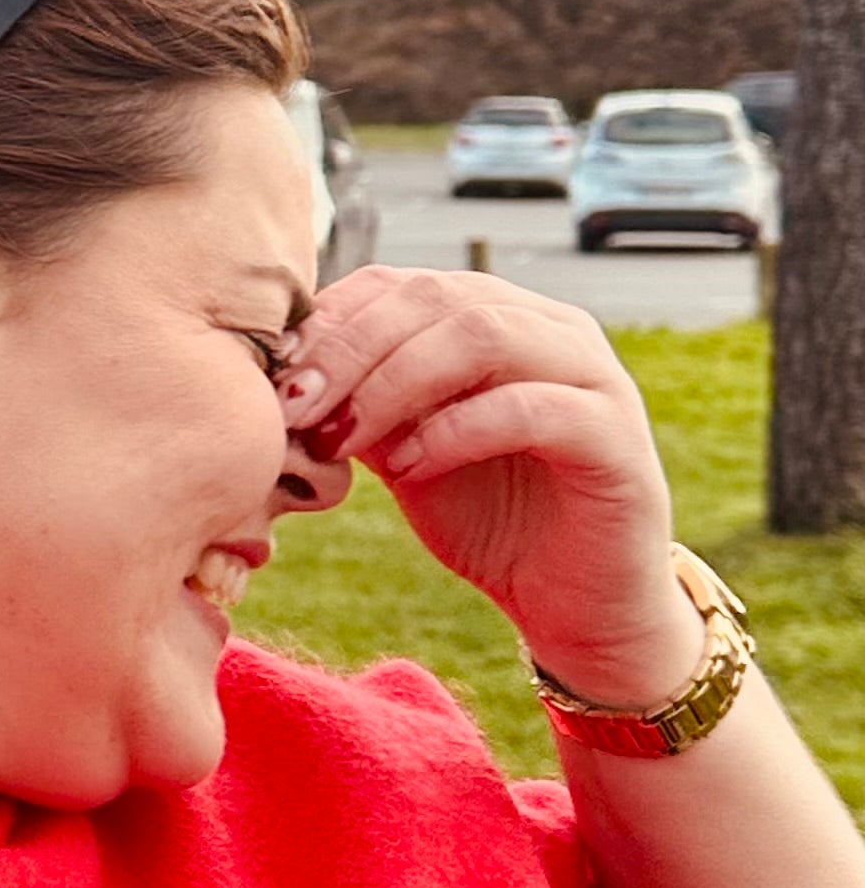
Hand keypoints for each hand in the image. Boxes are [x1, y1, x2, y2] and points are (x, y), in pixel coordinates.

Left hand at [277, 267, 693, 704]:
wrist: (571, 604)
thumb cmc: (483, 518)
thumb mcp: (399, 451)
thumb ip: (356, 404)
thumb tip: (273, 378)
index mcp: (492, 315)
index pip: (397, 283)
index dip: (327, 321)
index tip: (272, 377)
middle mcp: (547, 326)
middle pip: (433, 296)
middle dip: (349, 349)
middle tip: (292, 406)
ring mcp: (590, 373)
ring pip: (481, 334)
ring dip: (393, 383)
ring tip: (342, 438)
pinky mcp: (615, 435)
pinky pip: (531, 407)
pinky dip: (455, 431)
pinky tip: (408, 470)